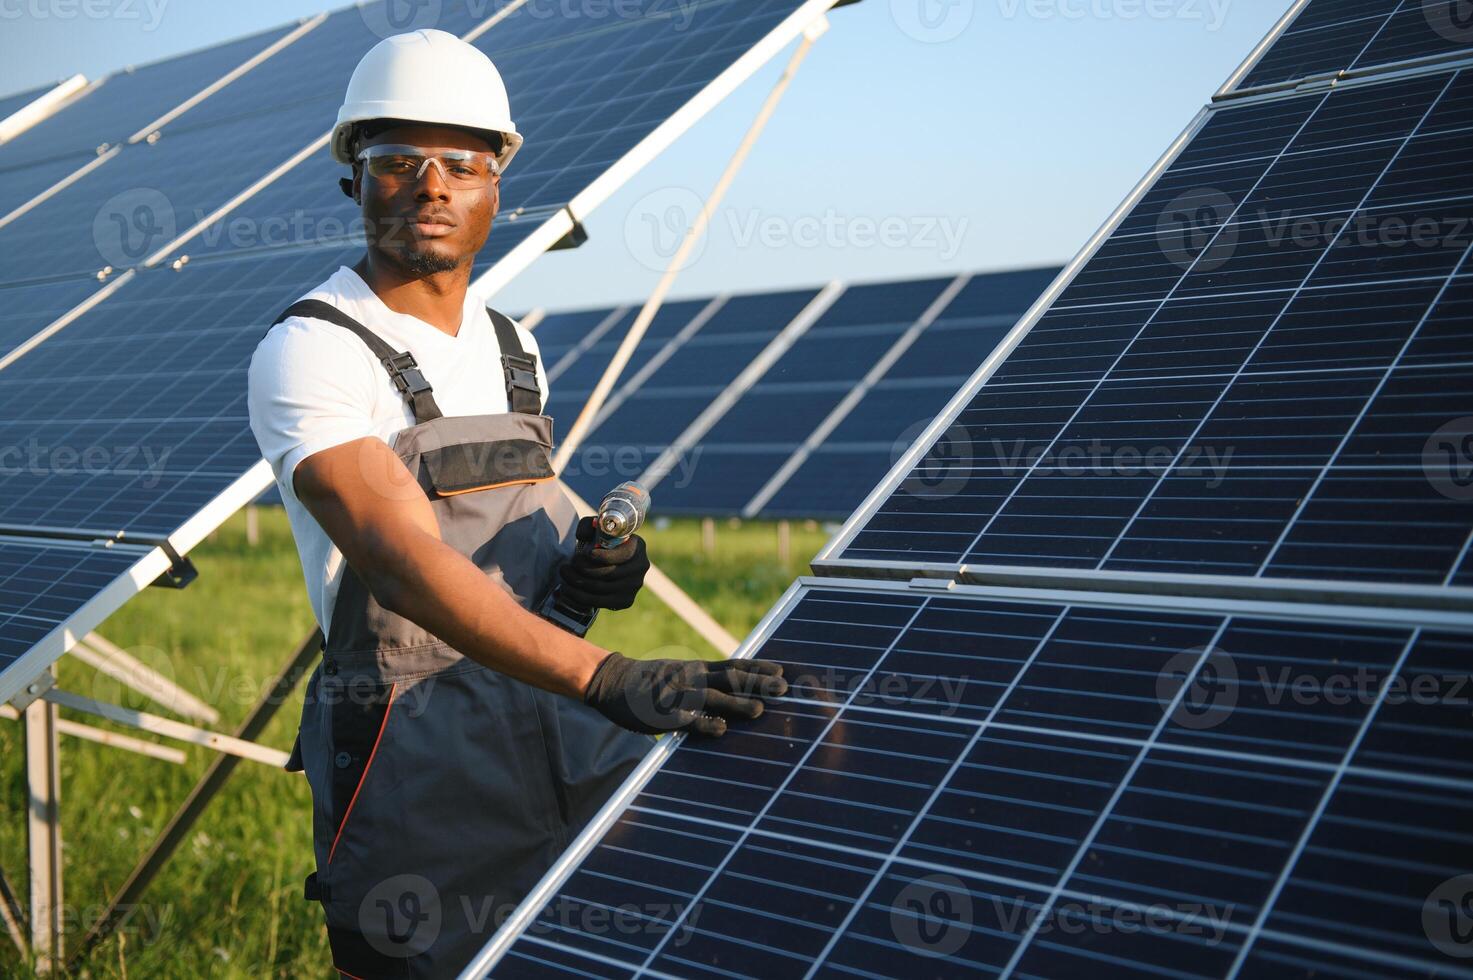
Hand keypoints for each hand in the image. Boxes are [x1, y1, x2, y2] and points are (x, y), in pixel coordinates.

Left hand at [557, 516, 649, 610]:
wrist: (610, 561)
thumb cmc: (602, 541)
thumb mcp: (596, 528)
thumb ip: (588, 526)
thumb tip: (583, 535)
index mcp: (637, 546)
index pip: (621, 555)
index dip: (602, 556)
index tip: (585, 553)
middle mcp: (640, 567)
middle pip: (608, 574)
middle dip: (582, 570)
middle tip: (566, 566)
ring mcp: (635, 586)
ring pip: (601, 589)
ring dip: (577, 583)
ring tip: (564, 575)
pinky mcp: (626, 601)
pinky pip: (599, 602)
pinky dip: (580, 597)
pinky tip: (567, 589)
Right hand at [583, 652, 788, 736]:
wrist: (612, 683)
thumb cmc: (651, 683)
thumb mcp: (681, 673)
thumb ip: (706, 679)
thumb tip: (736, 688)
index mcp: (698, 668)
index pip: (734, 665)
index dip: (758, 668)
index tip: (782, 670)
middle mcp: (692, 678)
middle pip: (730, 678)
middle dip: (757, 683)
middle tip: (783, 688)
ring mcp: (677, 695)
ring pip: (712, 698)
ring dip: (735, 704)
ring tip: (759, 710)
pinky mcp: (663, 715)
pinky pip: (686, 720)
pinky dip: (703, 724)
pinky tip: (720, 730)